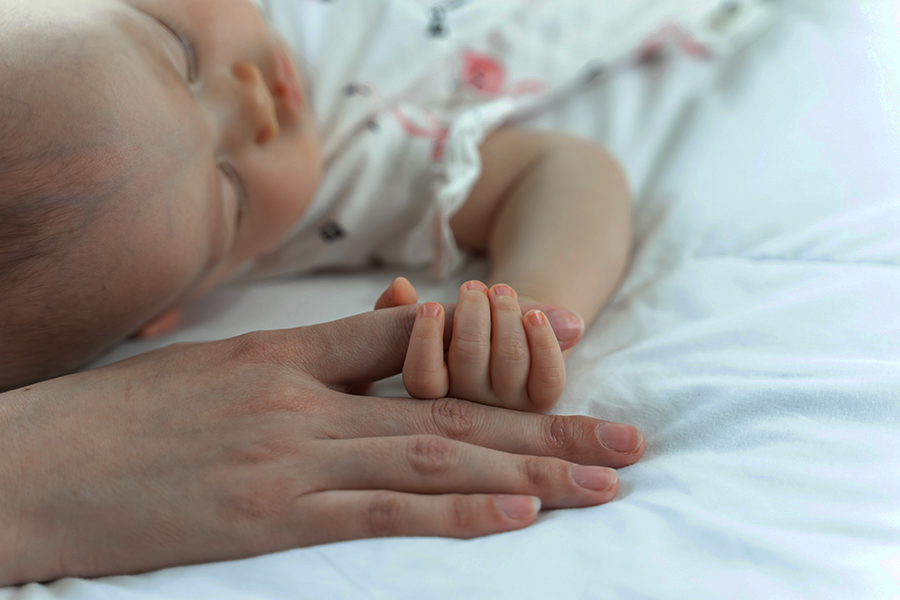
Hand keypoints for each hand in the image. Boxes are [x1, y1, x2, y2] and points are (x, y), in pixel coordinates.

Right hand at [0, 306, 643, 584]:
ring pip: (433, 455)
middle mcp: (306, 402)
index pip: (416, 345)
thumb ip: (306, 360)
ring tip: (603, 478)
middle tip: (627, 439)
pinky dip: (453, 510)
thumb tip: (385, 343)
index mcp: (291, 357)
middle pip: (450, 407)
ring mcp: (291, 458)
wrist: (35, 464)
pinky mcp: (268, 518)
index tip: (569, 350)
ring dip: (528, 468)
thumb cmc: (122, 418)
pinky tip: (516, 514)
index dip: (500, 348)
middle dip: (547, 424)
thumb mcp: (221, 368)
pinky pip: (378, 511)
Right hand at [376, 278, 582, 410]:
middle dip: (473, 310)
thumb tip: (400, 287)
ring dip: (506, 313)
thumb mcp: (418, 323)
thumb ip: (395, 307)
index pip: (421, 379)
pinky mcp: (542, 401)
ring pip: (511, 357)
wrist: (503, 343)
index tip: (428, 305)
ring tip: (500, 290)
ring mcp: (508, 407)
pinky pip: (548, 374)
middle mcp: (468, 408)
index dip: (424, 340)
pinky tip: (534, 315)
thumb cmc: (453, 332)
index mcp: (430, 396)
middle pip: (470, 357)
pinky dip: (543, 338)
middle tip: (472, 287)